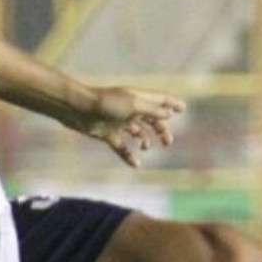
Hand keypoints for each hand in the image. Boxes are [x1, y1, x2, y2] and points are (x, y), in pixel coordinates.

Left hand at [69, 87, 184, 167]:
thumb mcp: (133, 105)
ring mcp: (118, 122)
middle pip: (151, 119)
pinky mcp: (107, 134)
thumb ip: (152, 110)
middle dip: (161, 129)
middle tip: (168, 142)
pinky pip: (122, 146)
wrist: (77, 110)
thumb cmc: (106, 104)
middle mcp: (129, 109)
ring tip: (146, 148)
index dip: (171, 103)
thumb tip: (169, 114)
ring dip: (145, 141)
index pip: (159, 99)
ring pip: (137, 133)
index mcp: (137, 98)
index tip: (183, 108)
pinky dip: (128, 155)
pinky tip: (135, 163)